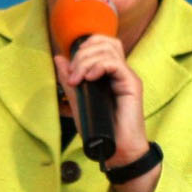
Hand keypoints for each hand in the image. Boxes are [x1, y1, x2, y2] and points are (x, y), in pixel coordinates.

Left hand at [55, 35, 147, 164]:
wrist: (116, 149)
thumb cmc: (100, 129)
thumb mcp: (78, 101)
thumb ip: (69, 80)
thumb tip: (59, 58)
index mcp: (108, 72)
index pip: (101, 43)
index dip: (84, 47)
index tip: (70, 69)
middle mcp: (119, 71)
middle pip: (104, 42)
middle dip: (82, 54)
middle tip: (73, 76)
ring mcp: (126, 76)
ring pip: (108, 50)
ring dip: (87, 61)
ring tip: (79, 79)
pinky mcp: (132, 84)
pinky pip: (115, 64)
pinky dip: (99, 66)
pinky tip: (89, 79)